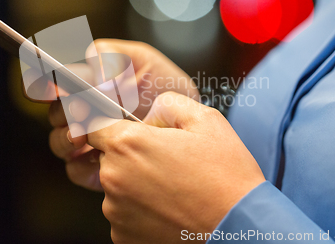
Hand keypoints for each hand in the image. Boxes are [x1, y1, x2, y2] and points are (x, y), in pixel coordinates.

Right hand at [48, 39, 198, 190]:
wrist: (186, 119)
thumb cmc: (162, 84)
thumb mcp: (142, 60)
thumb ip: (111, 57)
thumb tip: (92, 78)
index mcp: (85, 82)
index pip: (50, 80)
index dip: (43, 81)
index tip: (53, 84)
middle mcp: (80, 111)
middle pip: (53, 112)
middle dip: (64, 110)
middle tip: (81, 108)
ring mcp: (86, 139)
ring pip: (58, 142)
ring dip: (67, 138)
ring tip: (85, 134)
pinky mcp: (95, 167)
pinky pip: (75, 169)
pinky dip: (83, 164)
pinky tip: (100, 156)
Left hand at [86, 92, 264, 243]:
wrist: (240, 226)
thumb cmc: (225, 174)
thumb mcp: (205, 119)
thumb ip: (168, 103)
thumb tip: (150, 112)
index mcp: (128, 144)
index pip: (94, 126)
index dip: (110, 126)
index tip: (125, 132)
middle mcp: (114, 178)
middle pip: (109, 157)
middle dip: (132, 155)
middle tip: (167, 162)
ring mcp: (116, 211)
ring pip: (117, 186)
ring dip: (136, 184)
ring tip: (173, 188)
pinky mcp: (123, 237)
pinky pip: (125, 213)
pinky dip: (141, 209)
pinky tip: (169, 208)